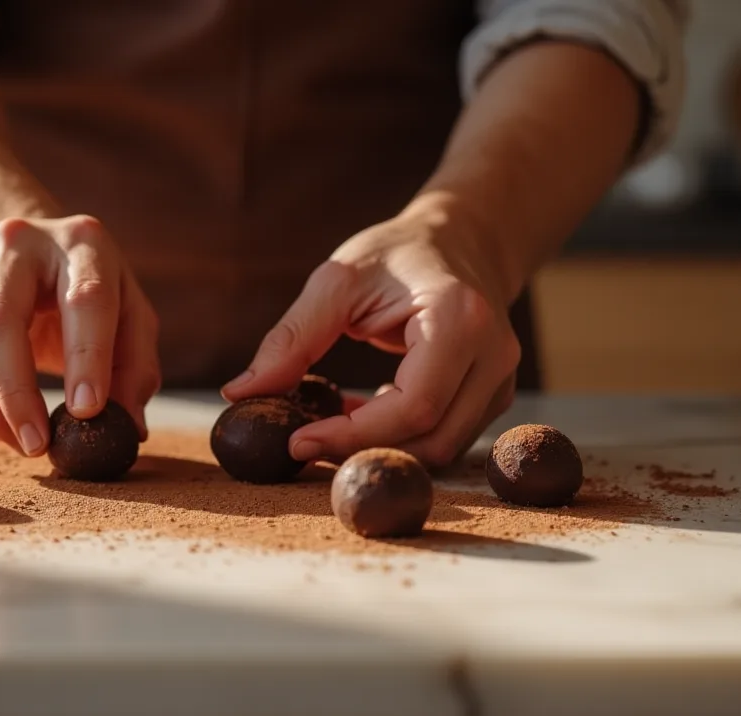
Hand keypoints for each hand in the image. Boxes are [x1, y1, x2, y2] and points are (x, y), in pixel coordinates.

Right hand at [0, 215, 161, 454]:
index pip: (83, 298)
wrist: (34, 254)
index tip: (86, 412)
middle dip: (14, 392)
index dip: (86, 358)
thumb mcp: (131, 317)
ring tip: (24, 442)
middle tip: (37, 444)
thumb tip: (127, 430)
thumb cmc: (92, 295)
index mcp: (81, 243)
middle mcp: (16, 248)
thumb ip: (135, 370)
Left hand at [222, 198, 520, 468]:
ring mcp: (500, 379)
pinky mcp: (493, 395)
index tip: (298, 440)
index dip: (354, 435)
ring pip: (443, 448)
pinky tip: (361, 413)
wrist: (460, 240)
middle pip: (433, 438)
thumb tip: (240, 393)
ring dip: (381, 449)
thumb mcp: (337, 281)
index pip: (413, 405)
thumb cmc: (396, 254)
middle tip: (305, 443)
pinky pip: (447, 436)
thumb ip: (291, 338)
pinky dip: (399, 439)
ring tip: (328, 424)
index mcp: (458, 318)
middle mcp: (492, 354)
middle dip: (364, 451)